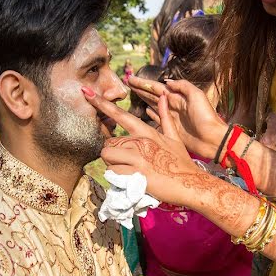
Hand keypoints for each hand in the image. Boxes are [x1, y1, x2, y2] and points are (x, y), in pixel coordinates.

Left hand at [84, 87, 211, 206]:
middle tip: (125, 162)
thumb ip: (165, 117)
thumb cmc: (180, 161)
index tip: (86, 93)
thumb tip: (163, 96)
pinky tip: (130, 179)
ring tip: (128, 170)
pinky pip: (113, 172)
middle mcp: (140, 141)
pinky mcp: (135, 173)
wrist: (190, 183)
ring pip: (108, 156)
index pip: (120, 115)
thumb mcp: (174, 137)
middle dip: (112, 153)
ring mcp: (137, 157)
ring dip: (113, 165)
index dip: (102, 104)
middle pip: (108, 143)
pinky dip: (118, 177)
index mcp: (146, 131)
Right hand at [126, 76, 226, 159]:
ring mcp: (171, 118)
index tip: (131, 79)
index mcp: (178, 97)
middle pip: (153, 95)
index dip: (143, 83)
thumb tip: (167, 82)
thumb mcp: (197, 95)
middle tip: (127, 83)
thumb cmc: (206, 117)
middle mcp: (173, 106)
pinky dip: (152, 114)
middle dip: (141, 89)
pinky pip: (158, 119)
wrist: (213, 139)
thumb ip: (182, 86)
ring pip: (154, 105)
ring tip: (133, 94)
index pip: (156, 87)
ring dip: (144, 99)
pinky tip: (145, 111)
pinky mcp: (171, 130)